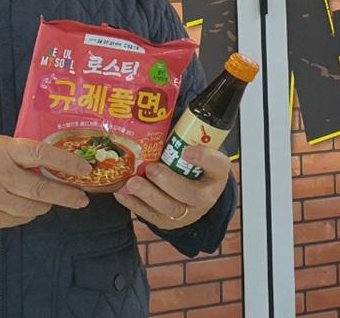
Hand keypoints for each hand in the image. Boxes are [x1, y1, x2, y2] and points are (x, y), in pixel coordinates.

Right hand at [0, 135, 91, 232]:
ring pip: (30, 208)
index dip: (65, 163)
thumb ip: (21, 153)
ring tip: (51, 201)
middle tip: (82, 199)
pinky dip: (26, 214)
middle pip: (40, 189)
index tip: (85, 169)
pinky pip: (15, 220)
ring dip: (45, 205)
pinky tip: (26, 208)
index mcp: (0, 150)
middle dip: (66, 195)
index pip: (40, 155)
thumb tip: (56, 166)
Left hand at [114, 146, 230, 230]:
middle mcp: (206, 196)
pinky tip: (122, 192)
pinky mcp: (168, 222)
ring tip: (132, 182)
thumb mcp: (196, 150)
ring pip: (170, 209)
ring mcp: (187, 212)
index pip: (217, 165)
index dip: (203, 158)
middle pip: (191, 194)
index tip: (186, 150)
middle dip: (168, 182)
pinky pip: (151, 216)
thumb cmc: (192, 166)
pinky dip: (134, 204)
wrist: (192, 192)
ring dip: (148, 195)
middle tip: (151, 168)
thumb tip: (156, 116)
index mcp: (216, 173)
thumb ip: (183, 139)